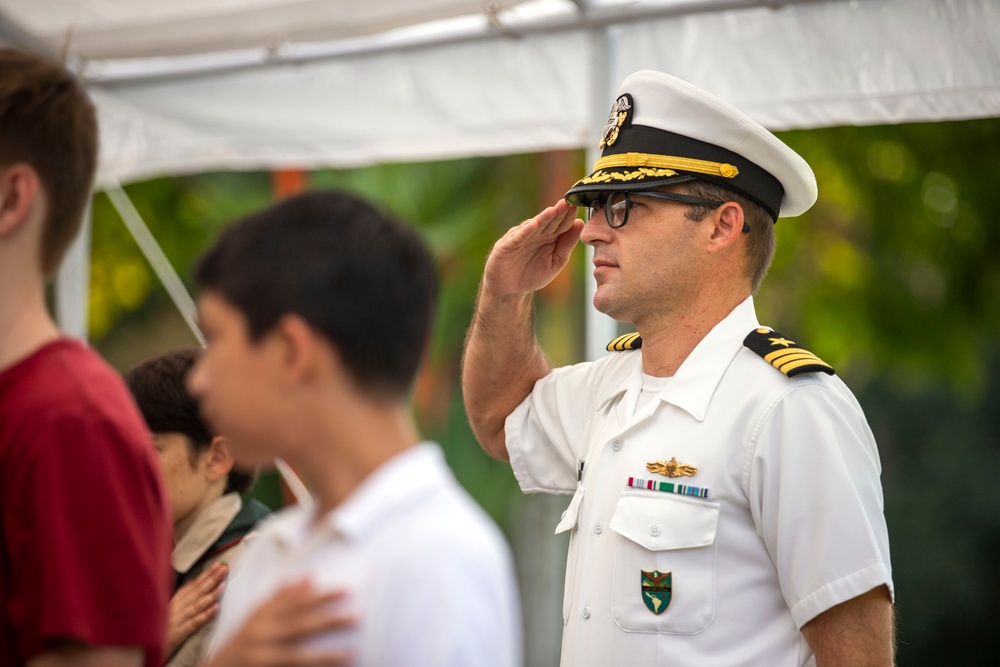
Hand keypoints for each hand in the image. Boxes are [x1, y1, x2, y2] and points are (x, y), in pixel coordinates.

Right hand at [167, 562, 227, 655]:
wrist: (143, 649)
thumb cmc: (158, 630)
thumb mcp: (166, 611)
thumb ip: (180, 597)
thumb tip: (194, 581)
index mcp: (173, 602)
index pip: (192, 586)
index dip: (205, 575)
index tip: (217, 565)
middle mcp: (174, 609)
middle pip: (195, 592)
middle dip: (211, 579)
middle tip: (224, 569)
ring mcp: (176, 622)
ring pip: (196, 605)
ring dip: (210, 595)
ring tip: (223, 585)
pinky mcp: (177, 635)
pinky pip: (193, 624)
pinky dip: (204, 615)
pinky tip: (215, 608)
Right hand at [205, 579, 353, 666]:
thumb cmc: (243, 640)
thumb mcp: (258, 615)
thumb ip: (282, 597)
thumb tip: (309, 578)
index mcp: (262, 615)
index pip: (296, 602)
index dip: (322, 596)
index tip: (347, 591)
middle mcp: (261, 634)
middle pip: (299, 626)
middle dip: (329, 621)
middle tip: (357, 618)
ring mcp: (261, 657)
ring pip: (295, 656)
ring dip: (323, 656)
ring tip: (349, 655)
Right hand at [483, 199, 583, 296]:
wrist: (510, 289)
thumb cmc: (533, 274)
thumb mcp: (556, 261)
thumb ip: (567, 244)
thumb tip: (580, 223)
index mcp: (550, 236)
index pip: (562, 223)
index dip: (569, 216)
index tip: (578, 206)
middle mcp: (536, 233)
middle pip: (549, 221)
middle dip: (558, 212)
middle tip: (567, 202)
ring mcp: (520, 238)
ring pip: (533, 226)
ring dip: (543, 218)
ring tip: (553, 210)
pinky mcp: (506, 246)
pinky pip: (517, 238)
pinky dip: (524, 232)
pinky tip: (533, 225)